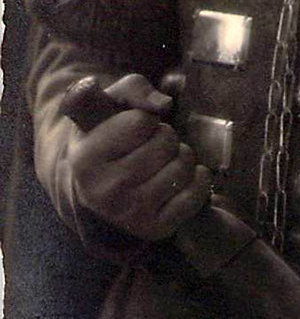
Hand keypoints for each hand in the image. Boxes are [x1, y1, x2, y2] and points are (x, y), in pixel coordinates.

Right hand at [69, 72, 211, 240]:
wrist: (102, 183)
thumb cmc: (110, 133)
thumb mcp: (112, 103)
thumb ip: (135, 89)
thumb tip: (163, 105)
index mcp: (84, 159)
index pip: (141, 123)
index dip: (145, 119)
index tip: (134, 127)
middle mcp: (103, 192)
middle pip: (166, 143)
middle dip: (165, 136)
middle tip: (151, 145)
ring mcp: (129, 215)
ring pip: (183, 166)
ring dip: (180, 156)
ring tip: (162, 161)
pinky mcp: (154, 229)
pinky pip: (196, 194)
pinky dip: (197, 179)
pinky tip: (179, 178)